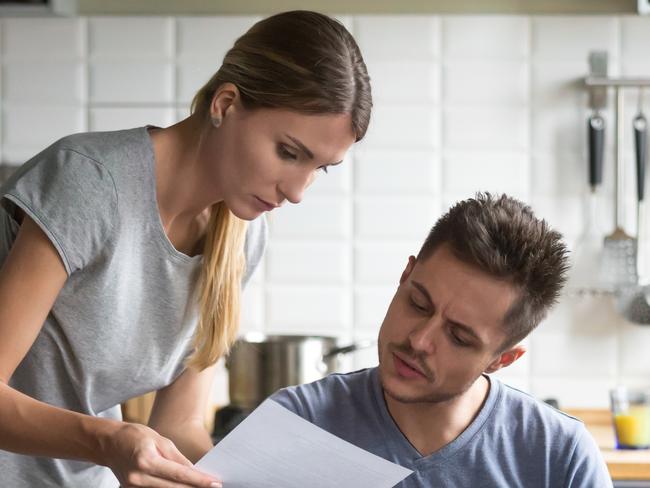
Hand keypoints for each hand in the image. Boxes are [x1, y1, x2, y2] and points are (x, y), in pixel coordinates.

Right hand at [100, 422, 221, 487]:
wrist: (108, 443)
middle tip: (214, 487)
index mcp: (147, 461)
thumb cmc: (134, 436)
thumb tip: (194, 471)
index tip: (215, 483)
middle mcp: (138, 478)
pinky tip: (181, 486)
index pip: (179, 474)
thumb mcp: (159, 439)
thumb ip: (177, 458)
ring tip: (199, 486)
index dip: (199, 481)